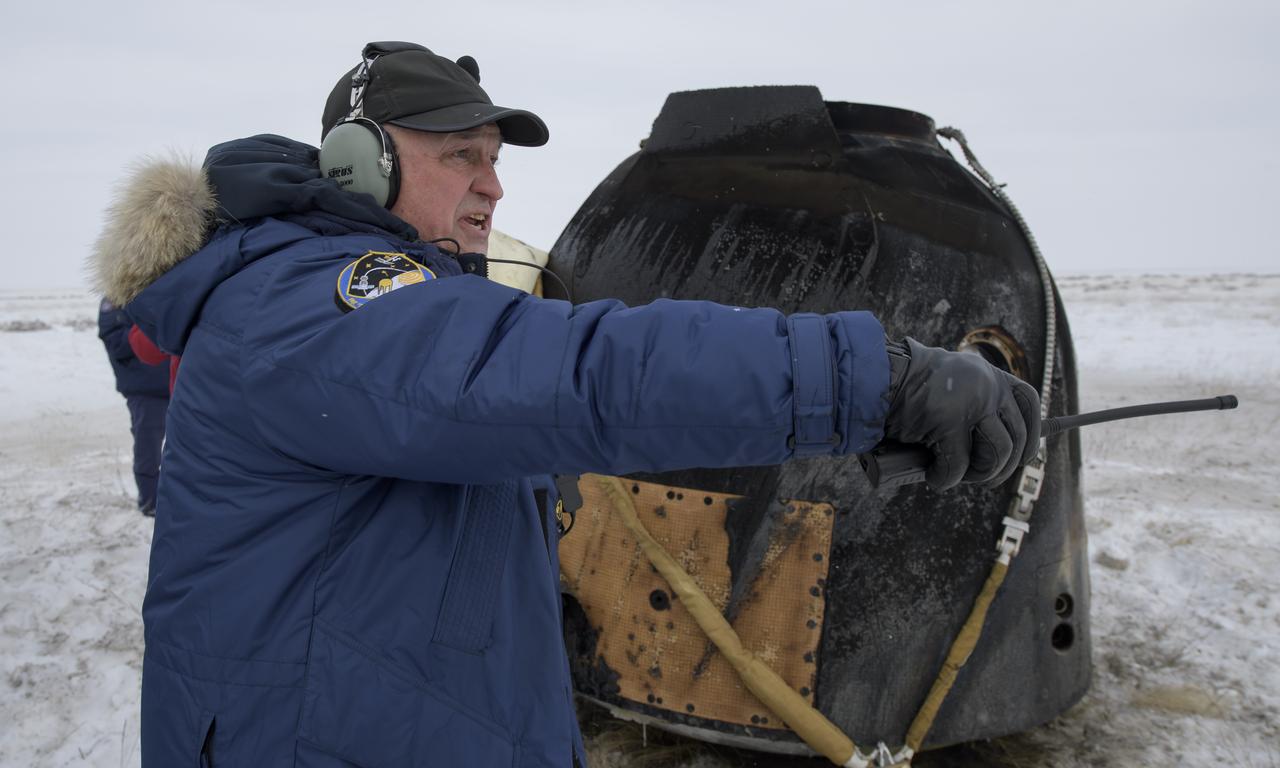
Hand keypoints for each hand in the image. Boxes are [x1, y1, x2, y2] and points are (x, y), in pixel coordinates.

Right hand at [883, 338, 1040, 490]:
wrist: (875, 377)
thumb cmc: (908, 390)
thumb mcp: (953, 387)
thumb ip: (976, 405)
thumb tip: (1000, 451)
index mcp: (990, 375)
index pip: (1030, 403)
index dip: (1033, 434)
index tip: (1023, 456)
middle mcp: (988, 385)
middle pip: (1018, 437)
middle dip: (1002, 467)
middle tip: (982, 477)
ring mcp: (971, 402)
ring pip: (996, 454)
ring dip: (978, 474)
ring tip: (956, 474)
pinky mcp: (948, 421)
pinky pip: (958, 466)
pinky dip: (945, 479)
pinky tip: (932, 476)